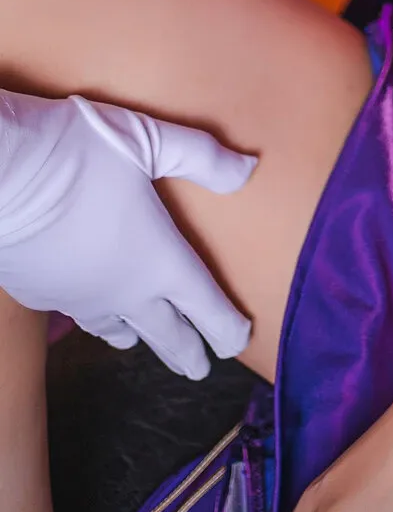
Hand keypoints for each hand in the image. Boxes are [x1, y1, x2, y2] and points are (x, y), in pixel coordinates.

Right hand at [0, 89, 255, 378]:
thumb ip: (201, 157)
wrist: (0, 177)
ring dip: (138, 337)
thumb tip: (249, 170)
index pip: (204, 306)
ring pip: (117, 329)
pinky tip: (90, 314)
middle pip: (166, 332)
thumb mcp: (150, 141)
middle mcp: (124, 290)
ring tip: (142, 342)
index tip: (240, 343)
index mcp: (159, 258)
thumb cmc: (78, 154)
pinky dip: (93, 319)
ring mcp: (81, 298)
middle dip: (187, 352)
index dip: (227, 328)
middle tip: (200, 370)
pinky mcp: (43, 296)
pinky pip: (77, 315)